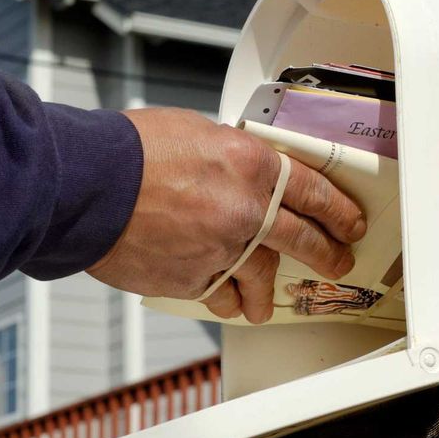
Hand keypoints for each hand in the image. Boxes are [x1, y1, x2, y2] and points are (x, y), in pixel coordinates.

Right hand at [88, 108, 365, 323]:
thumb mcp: (196, 132)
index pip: (314, 191)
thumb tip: (237, 171)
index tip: (349, 222)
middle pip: (302, 239)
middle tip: (337, 261)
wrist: (88, 185)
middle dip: (325, 254)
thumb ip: (228, 158)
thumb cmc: (130, 151)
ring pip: (260, 278)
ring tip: (268, 304)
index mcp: (252, 166)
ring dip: (267, 293)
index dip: (338, 210)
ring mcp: (222, 249)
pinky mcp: (193, 279)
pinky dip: (224, 298)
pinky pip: (219, 294)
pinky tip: (228, 303)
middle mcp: (246, 210)